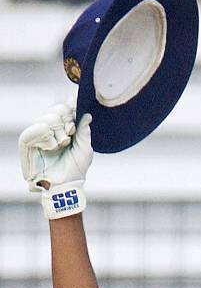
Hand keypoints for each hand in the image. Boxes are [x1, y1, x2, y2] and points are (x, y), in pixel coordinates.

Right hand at [19, 102, 92, 218]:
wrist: (68, 186)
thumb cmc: (76, 170)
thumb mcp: (84, 149)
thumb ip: (84, 131)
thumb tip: (87, 115)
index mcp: (64, 131)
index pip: (63, 111)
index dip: (68, 106)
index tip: (75, 101)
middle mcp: (51, 132)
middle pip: (52, 111)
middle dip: (63, 118)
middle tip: (70, 132)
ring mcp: (39, 139)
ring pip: (41, 120)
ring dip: (54, 128)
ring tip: (63, 142)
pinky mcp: (27, 148)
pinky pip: (28, 134)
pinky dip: (40, 134)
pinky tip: (52, 142)